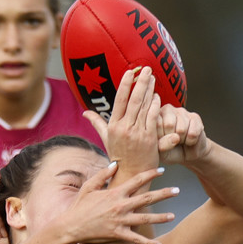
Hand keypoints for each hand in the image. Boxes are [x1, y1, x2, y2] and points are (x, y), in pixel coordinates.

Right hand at [64, 162, 177, 243]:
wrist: (71, 227)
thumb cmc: (79, 206)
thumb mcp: (89, 187)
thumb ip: (102, 174)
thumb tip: (115, 164)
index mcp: (115, 192)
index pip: (138, 180)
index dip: (151, 174)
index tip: (163, 170)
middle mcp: (121, 206)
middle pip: (147, 198)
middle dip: (164, 193)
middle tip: (178, 190)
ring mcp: (120, 220)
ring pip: (145, 219)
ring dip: (161, 217)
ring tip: (173, 216)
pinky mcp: (118, 234)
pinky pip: (136, 239)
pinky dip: (148, 243)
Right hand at [83, 67, 161, 181]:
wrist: (130, 174)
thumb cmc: (118, 156)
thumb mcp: (106, 139)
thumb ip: (97, 124)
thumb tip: (85, 113)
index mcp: (114, 126)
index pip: (119, 100)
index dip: (125, 85)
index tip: (130, 72)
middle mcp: (125, 128)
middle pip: (134, 100)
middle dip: (141, 82)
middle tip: (146, 69)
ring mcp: (137, 133)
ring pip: (145, 106)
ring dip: (150, 90)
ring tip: (153, 77)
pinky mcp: (149, 138)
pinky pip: (153, 117)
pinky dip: (155, 105)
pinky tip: (157, 96)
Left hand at [157, 105, 209, 165]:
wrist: (186, 155)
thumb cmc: (169, 150)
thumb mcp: (161, 151)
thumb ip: (162, 144)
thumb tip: (175, 138)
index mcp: (155, 116)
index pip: (156, 123)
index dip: (160, 137)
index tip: (161, 141)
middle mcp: (167, 110)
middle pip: (169, 124)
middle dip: (171, 138)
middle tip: (171, 141)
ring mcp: (182, 111)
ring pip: (182, 129)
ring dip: (181, 140)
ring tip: (179, 140)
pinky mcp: (195, 117)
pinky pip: (193, 132)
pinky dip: (190, 141)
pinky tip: (188, 139)